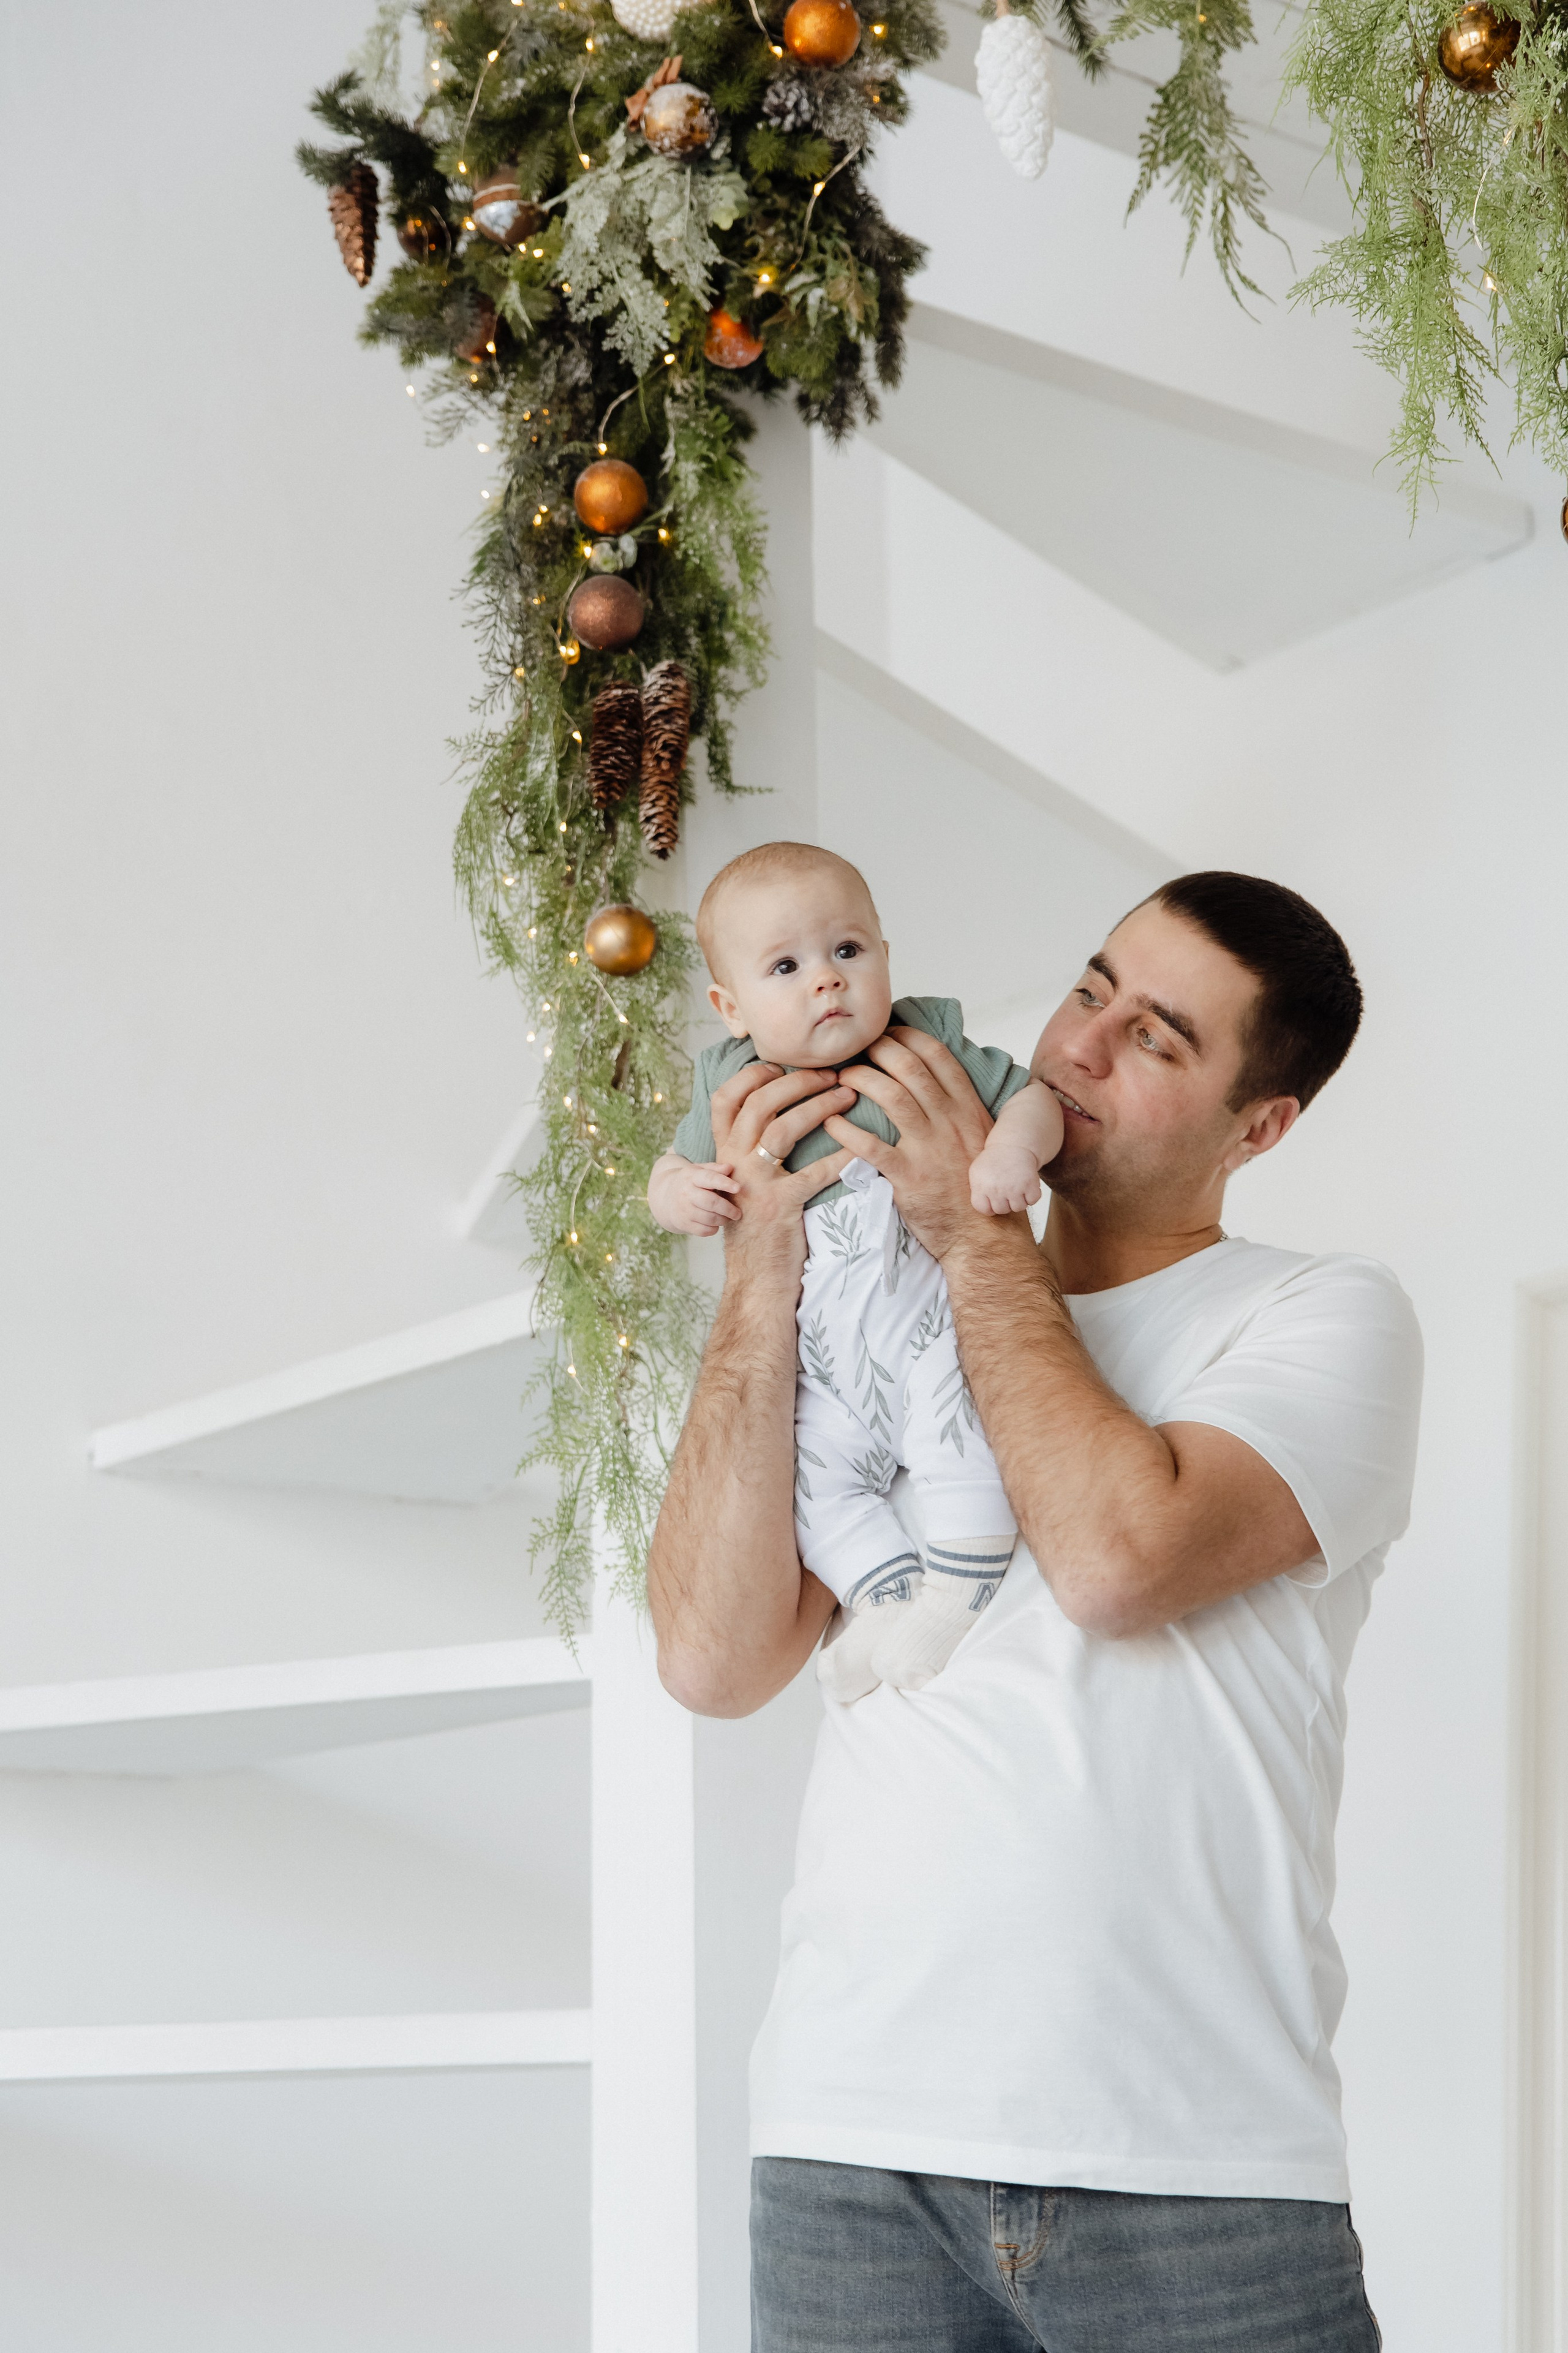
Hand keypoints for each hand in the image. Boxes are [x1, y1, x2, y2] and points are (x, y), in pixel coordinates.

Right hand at [649, 1157, 740, 1236]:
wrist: (665, 1198)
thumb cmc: (690, 1183)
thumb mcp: (698, 1171)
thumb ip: (715, 1169)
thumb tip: (730, 1168)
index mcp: (692, 1177)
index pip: (709, 1178)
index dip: (724, 1183)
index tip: (738, 1188)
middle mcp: (686, 1193)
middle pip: (711, 1202)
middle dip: (728, 1209)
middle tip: (737, 1213)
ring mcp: (683, 1210)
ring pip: (709, 1218)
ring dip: (723, 1220)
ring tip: (727, 1217)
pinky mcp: (683, 1224)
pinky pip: (703, 1231)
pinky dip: (713, 1229)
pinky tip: (715, 1224)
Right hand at [710, 1062, 855, 1277]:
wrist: (756, 1282)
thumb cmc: (758, 1230)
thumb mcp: (743, 1186)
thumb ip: (751, 1152)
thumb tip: (776, 1113)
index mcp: (723, 1155)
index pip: (725, 1099)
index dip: (751, 1075)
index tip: (781, 1064)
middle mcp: (733, 1164)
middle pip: (759, 1103)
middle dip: (798, 1081)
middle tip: (831, 1074)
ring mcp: (754, 1184)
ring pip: (783, 1128)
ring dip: (820, 1106)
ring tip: (849, 1096)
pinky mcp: (779, 1206)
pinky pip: (814, 1173)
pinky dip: (841, 1158)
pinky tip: (862, 1149)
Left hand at [824, 1028, 1005, 1262]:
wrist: (985, 1238)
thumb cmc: (978, 1191)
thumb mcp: (981, 1141)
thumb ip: (961, 1111)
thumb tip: (940, 1084)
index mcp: (967, 1108)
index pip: (937, 1056)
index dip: (908, 1036)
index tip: (888, 1031)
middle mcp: (950, 1121)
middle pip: (909, 1067)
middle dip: (878, 1049)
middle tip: (857, 1047)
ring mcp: (930, 1148)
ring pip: (891, 1096)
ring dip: (861, 1080)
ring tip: (840, 1078)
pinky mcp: (909, 1177)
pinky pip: (870, 1146)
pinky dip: (846, 1130)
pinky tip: (831, 1122)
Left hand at [970, 1141, 1042, 1215]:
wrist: (1012, 1145)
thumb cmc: (995, 1160)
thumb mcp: (977, 1172)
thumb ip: (977, 1191)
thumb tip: (984, 1208)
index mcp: (981, 1186)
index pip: (983, 1209)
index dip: (989, 1207)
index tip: (992, 1199)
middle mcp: (996, 1189)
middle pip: (1002, 1210)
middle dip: (1005, 1202)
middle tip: (1006, 1189)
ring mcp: (1014, 1188)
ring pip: (1018, 1207)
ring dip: (1019, 1199)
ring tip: (1016, 1186)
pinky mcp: (1030, 1184)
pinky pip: (1032, 1201)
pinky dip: (1032, 1195)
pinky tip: (1026, 1185)